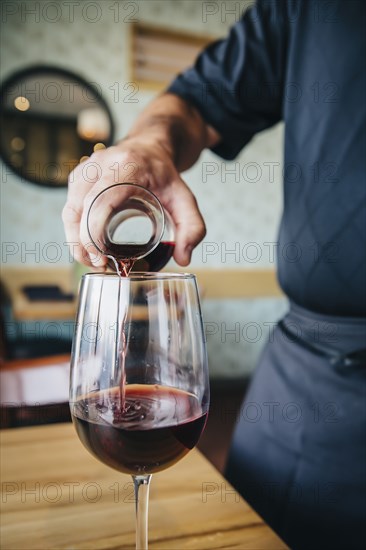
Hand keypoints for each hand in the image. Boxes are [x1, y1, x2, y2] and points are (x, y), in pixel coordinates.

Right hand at [62, 137, 205, 268]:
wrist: (149, 149)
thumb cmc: (164, 175)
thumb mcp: (186, 199)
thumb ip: (192, 228)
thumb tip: (183, 258)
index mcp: (127, 167)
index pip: (101, 200)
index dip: (94, 232)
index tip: (100, 257)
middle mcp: (100, 165)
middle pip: (80, 209)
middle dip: (83, 244)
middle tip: (99, 266)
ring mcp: (85, 170)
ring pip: (70, 211)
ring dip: (76, 241)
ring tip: (93, 262)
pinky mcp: (78, 178)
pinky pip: (70, 209)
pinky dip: (74, 232)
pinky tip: (88, 249)